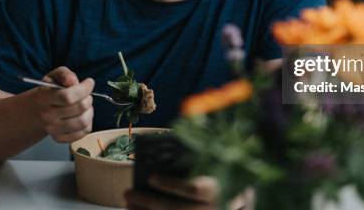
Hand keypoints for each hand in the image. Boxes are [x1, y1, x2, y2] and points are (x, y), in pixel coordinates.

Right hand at [33, 66, 94, 142]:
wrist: (39, 109)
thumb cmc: (51, 90)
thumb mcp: (55, 76)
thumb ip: (64, 74)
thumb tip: (72, 81)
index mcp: (44, 98)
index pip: (67, 96)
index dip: (84, 89)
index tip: (89, 82)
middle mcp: (47, 115)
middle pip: (79, 108)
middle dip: (88, 98)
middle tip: (87, 95)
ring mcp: (53, 129)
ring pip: (83, 122)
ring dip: (90, 111)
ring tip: (85, 105)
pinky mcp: (59, 138)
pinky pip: (83, 133)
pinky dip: (88, 123)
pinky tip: (83, 115)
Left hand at [125, 175, 251, 209]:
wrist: (236, 199)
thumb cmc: (217, 174)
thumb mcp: (210, 166)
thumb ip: (192, 163)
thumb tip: (161, 159)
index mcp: (216, 190)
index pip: (192, 189)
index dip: (171, 184)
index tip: (151, 176)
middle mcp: (211, 209)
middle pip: (176, 209)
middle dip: (149, 202)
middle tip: (128, 193)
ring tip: (128, 202)